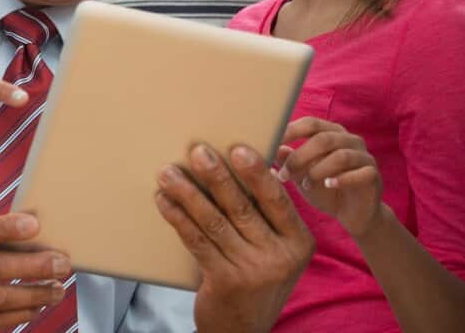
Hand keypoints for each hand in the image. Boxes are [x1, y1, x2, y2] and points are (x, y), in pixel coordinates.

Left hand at [155, 144, 314, 332]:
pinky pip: (198, 242)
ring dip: (188, 194)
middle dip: (217, 176)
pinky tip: (166, 202)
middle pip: (243, 207)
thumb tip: (236, 166)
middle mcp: (280, 256)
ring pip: (215, 222)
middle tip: (198, 152)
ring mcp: (253, 271)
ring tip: (168, 174)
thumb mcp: (276, 250)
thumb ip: (266, 217)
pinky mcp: (225, 281)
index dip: (257, 173)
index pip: (277, 200)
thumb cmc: (257, 275)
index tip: (238, 148)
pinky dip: (179, 218)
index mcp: (298, 241)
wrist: (244, 328)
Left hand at [277, 117, 383, 238]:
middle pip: (323, 139)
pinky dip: (341, 179)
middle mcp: (350, 140)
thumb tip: (273, 148)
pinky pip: (360, 173)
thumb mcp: (302, 176)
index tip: (271, 143)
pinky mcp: (373, 175)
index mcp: (331, 133)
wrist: (352, 215)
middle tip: (285, 174)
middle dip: (300, 156)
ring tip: (306, 185)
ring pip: (341, 156)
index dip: (290, 131)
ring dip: (318, 171)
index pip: (310, 123)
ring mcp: (364, 156)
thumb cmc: (325, 190)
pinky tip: (328, 186)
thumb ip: (289, 161)